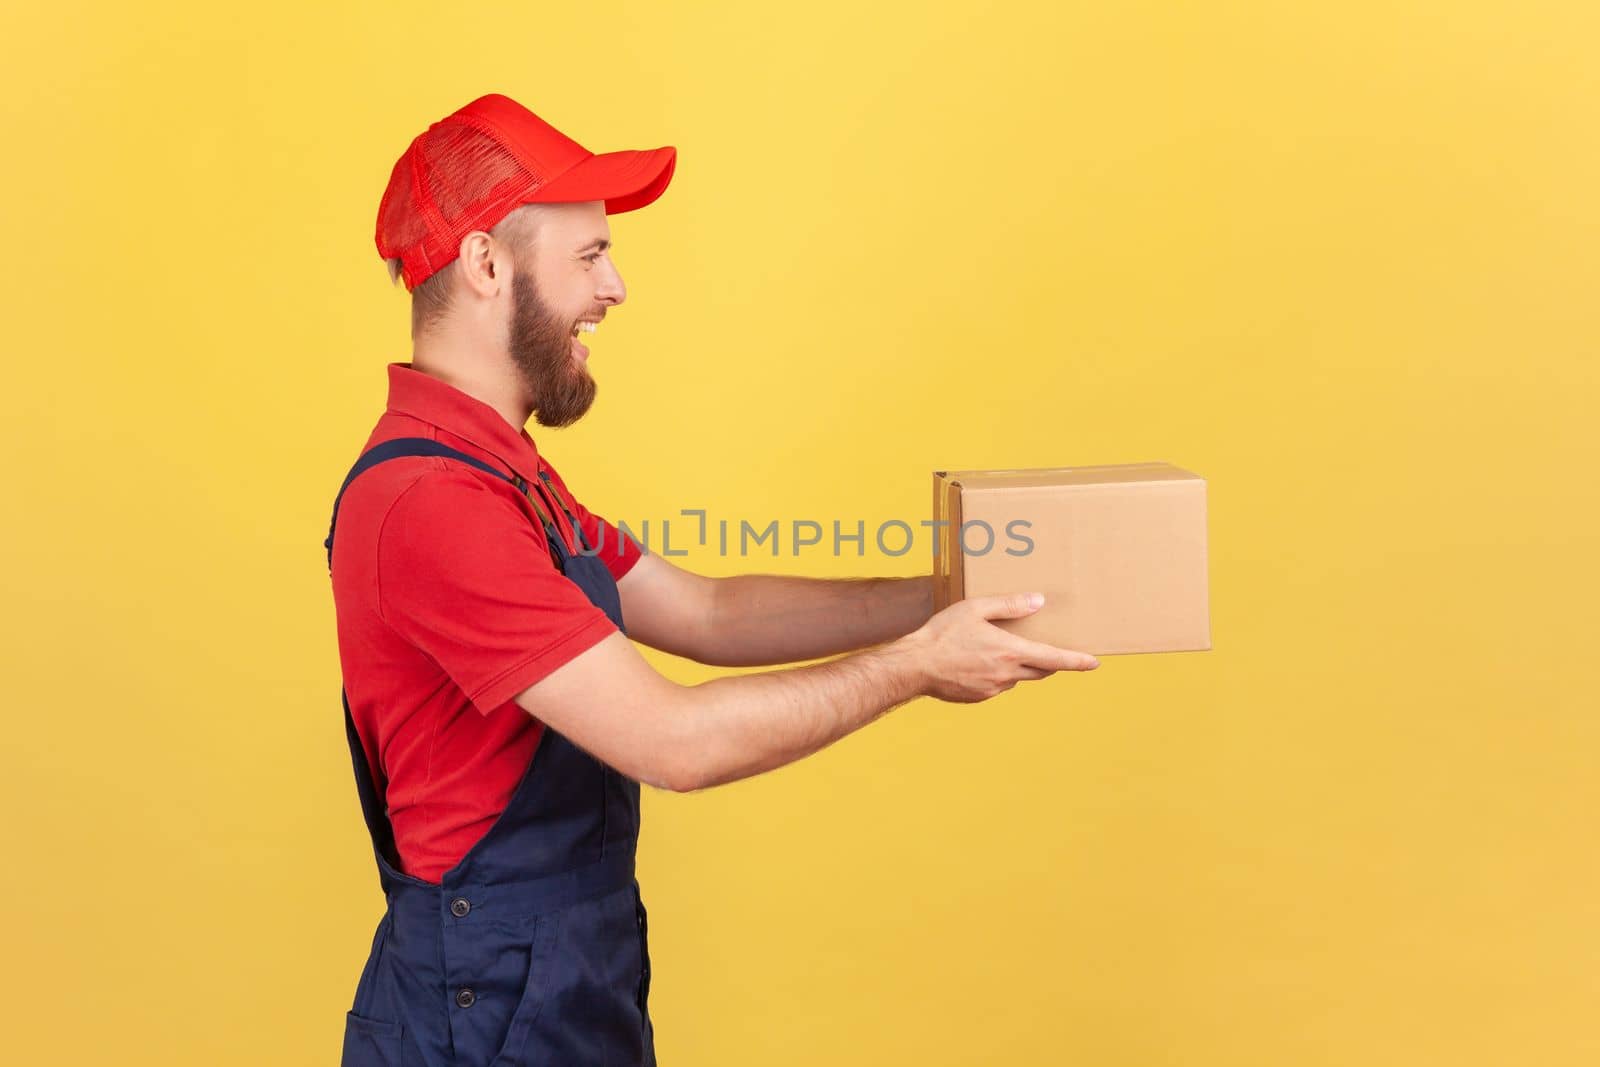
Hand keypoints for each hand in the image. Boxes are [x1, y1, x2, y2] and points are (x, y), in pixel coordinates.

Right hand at [897, 592, 1098, 702]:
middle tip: (1045, 648)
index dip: (1077, 661)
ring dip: (1016, 666)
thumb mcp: (975, 609)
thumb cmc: (942, 634)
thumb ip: (1009, 605)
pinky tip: (975, 662)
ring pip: (1017, 678)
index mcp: (1010, 652)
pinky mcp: (979, 698)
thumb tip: (1038, 601)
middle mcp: (1007, 674)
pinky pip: (997, 686)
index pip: (1054, 659)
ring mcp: (993, 689)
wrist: (914, 666)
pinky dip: (996, 675)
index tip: (1094, 663)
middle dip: (1048, 661)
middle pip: (1041, 671)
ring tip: (995, 649)